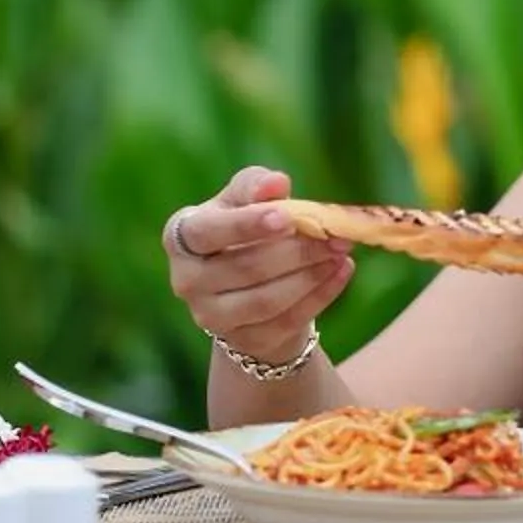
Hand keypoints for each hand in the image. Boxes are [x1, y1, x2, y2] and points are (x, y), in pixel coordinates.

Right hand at [162, 168, 353, 365]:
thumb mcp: (244, 200)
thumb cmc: (244, 230)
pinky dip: (320, 296)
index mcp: (181, 236)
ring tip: (341, 252)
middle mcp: (186, 280)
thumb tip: (276, 183)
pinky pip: (286, 321)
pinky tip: (341, 272)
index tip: (286, 217)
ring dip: (311, 275)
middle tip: (335, 235)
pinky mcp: (243, 339)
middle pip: (245, 268)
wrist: (248, 285)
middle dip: (297, 250)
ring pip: (267, 299)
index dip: (247, 225)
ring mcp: (211, 316)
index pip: (208, 232)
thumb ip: (256, 186)